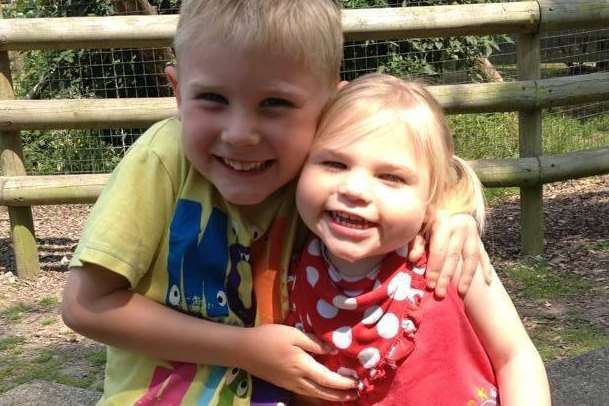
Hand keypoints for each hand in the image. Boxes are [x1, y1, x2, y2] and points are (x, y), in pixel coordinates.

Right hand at [239, 324, 356, 401]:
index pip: (328, 379)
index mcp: (302, 366)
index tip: (357, 381)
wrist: (243, 349)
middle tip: (356, 393)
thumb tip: (333, 350)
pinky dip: (319, 394)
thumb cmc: (269, 337)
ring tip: (344, 395)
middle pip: (323, 392)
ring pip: (315, 394)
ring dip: (331, 396)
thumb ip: (314, 342)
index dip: (343, 382)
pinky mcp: (284, 384)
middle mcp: (298, 379)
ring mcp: (290, 384)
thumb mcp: (293, 334)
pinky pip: (306, 392)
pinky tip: (322, 390)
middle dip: (341, 394)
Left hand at [409, 213, 491, 296]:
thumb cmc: (430, 218)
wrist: (450, 204)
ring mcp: (473, 233)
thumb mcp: (420, 226)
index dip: (434, 268)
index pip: (439, 250)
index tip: (430, 284)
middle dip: (447, 277)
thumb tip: (413, 259)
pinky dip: (486, 268)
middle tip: (441, 293)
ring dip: (467, 276)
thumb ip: (416, 242)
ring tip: (461, 292)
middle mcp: (460, 228)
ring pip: (471, 258)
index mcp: (444, 223)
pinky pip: (485, 255)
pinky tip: (487, 281)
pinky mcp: (479, 239)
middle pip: (454, 256)